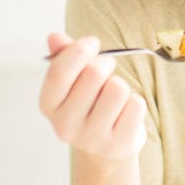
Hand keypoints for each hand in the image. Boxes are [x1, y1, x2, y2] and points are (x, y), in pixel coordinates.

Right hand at [38, 32, 146, 161]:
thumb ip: (64, 56)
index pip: (60, 71)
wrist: (104, 148)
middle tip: (107, 70)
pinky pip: (136, 105)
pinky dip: (135, 102)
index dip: (79, 49)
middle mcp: (65, 125)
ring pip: (118, 88)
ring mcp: (91, 138)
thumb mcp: (72, 81)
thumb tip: (54, 37)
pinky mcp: (118, 144)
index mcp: (48, 105)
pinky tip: (125, 112)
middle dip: (106, 63)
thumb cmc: (88, 104)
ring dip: (121, 85)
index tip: (92, 43)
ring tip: (114, 96)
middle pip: (94, 73)